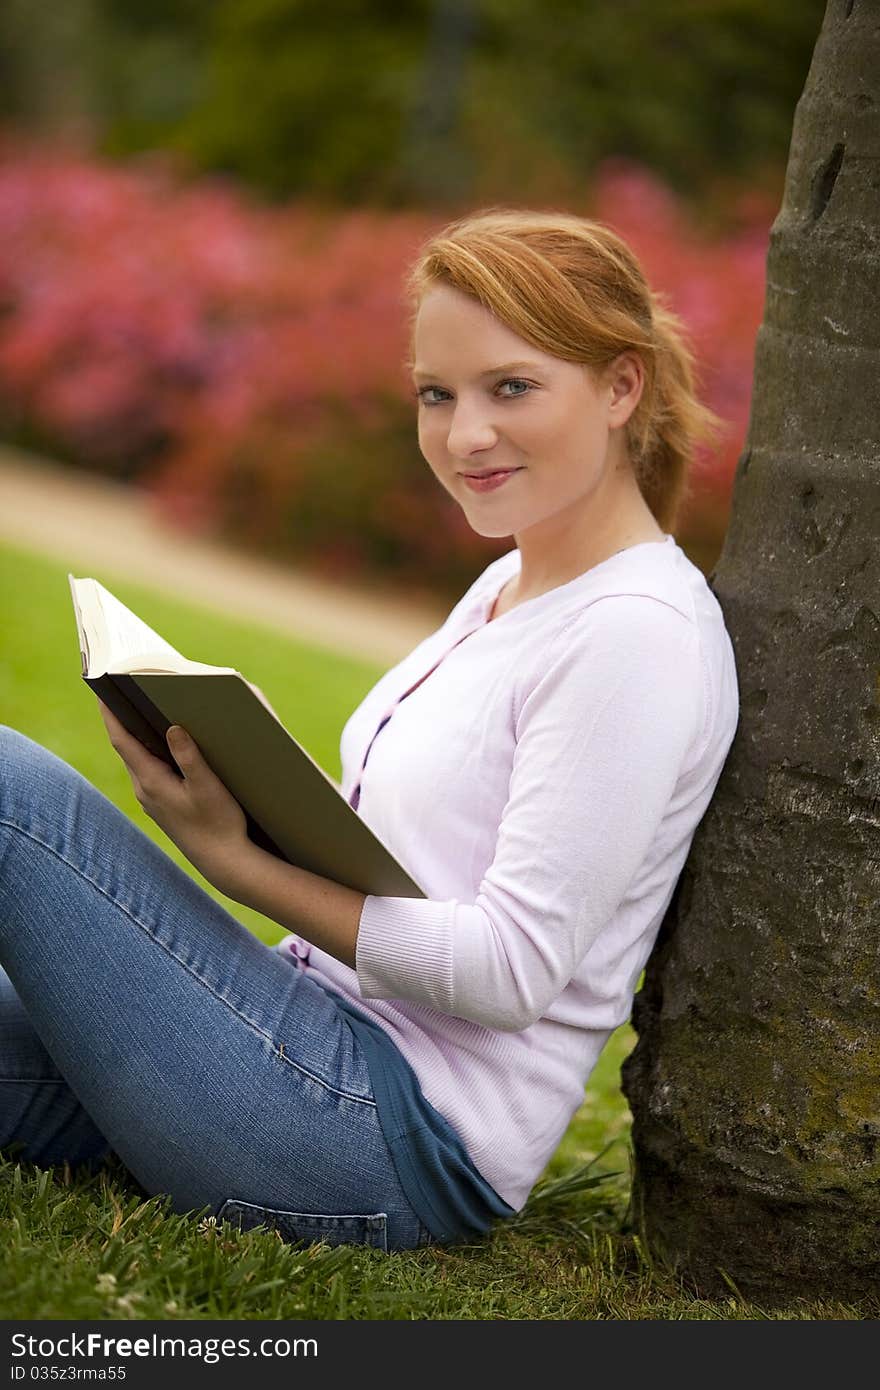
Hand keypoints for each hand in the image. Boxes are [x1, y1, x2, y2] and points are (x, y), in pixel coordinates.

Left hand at [97, 700, 249, 887]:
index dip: (110, 715)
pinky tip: (165, 741)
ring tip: (142, 707)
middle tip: (123, 689)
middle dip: (124, 718)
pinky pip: (149, 769)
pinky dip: (151, 751)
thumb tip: (173, 727)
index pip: (122, 741)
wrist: (224, 860)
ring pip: (138, 758)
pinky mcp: (162, 803)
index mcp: (151, 782)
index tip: (101, 691)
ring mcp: (152, 798)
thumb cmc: (220, 823)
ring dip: (138, 734)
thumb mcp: (208, 788)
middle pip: (127, 746)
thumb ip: (190, 757)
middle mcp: (145, 790)